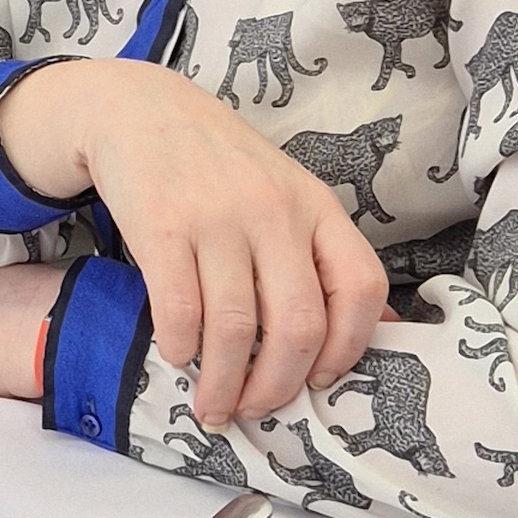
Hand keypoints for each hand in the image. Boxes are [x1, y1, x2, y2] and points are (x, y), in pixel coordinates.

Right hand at [0, 59, 386, 428]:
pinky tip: (177, 355)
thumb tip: (379, 328)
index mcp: (315, 204)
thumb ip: (323, 253)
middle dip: (277, 386)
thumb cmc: (217, 161)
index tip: (320, 381)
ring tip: (213, 404)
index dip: (348, 348)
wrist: (137, 108)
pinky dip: (180, 349)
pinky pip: (179, 311)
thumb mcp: (285, 192)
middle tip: (256, 409)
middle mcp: (273, 210)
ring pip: (235, 329)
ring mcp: (216, 217)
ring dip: (223, 384)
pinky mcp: (161, 226)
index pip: (359, 287)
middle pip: (297, 325)